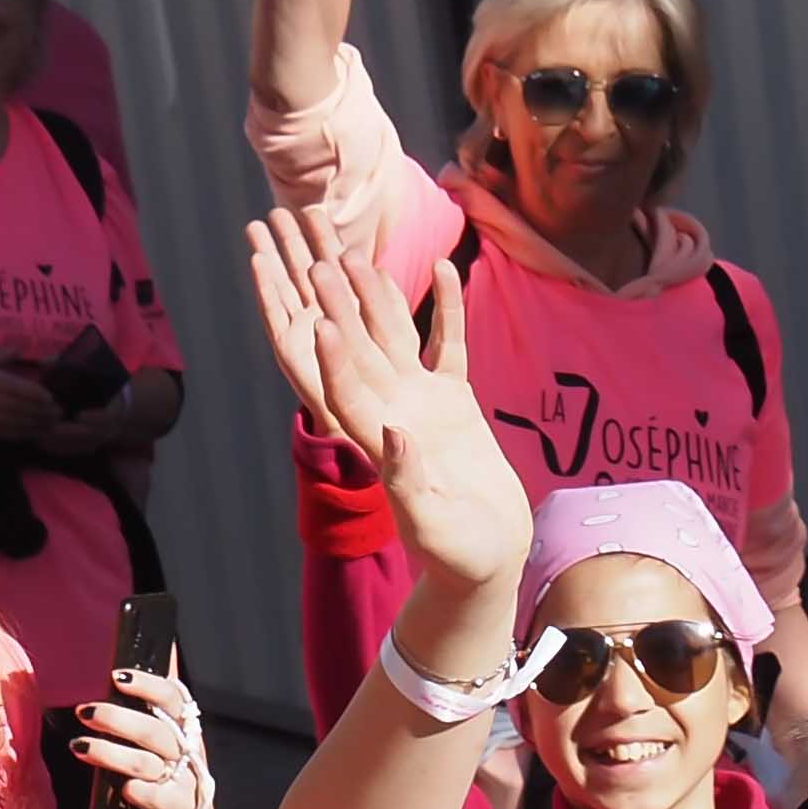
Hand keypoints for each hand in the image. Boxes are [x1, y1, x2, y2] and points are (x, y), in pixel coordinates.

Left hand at [78, 666, 212, 808]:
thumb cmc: (165, 773)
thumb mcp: (163, 741)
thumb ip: (148, 710)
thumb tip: (119, 670)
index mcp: (184, 728)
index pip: (173, 697)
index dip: (148, 685)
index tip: (116, 677)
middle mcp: (186, 752)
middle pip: (155, 730)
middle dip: (117, 719)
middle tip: (84, 712)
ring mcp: (183, 782)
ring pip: (147, 763)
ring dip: (111, 753)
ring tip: (78, 746)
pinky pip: (157, 798)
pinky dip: (140, 791)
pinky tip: (123, 787)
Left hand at [247, 212, 529, 592]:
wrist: (490, 555)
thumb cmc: (459, 553)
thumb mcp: (433, 524)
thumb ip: (409, 481)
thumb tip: (394, 434)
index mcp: (378, 445)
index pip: (348, 394)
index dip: (334, 359)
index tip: (320, 321)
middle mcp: (392, 415)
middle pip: (360, 353)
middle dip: (339, 310)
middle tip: (318, 261)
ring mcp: (422, 404)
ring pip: (395, 339)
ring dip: (378, 299)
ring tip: (360, 254)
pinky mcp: (455, 401)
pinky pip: (449, 346)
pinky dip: (448, 310)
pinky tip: (447, 269)